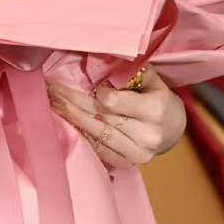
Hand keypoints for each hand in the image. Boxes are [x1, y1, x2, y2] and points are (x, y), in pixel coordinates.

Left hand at [46, 65, 186, 172]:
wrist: (174, 130)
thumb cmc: (159, 99)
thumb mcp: (154, 81)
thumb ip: (132, 72)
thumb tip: (103, 59)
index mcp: (155, 111)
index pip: (114, 102)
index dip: (100, 93)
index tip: (94, 86)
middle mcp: (147, 136)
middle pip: (100, 117)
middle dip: (72, 102)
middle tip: (49, 88)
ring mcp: (137, 154)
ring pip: (95, 134)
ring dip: (70, 118)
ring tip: (52, 103)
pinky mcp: (128, 164)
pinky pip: (98, 149)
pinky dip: (81, 134)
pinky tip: (66, 122)